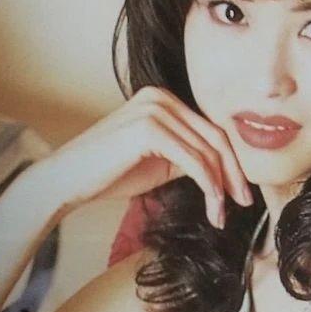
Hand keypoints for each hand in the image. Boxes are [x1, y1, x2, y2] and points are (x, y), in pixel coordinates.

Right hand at [38, 86, 253, 228]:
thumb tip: (222, 171)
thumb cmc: (107, 174)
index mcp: (163, 99)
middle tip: (244, 202)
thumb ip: (187, 156)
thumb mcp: (158, 162)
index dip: (231, 162)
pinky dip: (209, 187)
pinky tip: (212, 207)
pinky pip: (193, 161)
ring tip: (222, 214)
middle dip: (234, 173)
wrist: (66, 181)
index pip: (210, 129)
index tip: (239, 191)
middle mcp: (161, 97)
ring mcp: (155, 109)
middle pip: (215, 137)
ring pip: (207, 151)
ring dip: (221, 187)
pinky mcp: (149, 128)